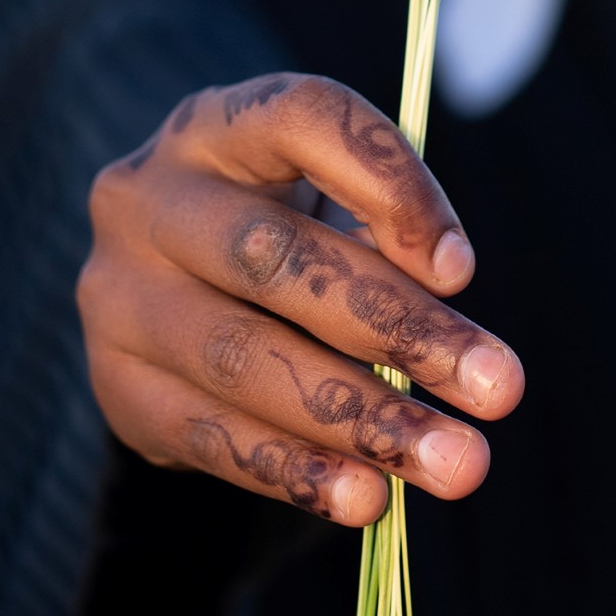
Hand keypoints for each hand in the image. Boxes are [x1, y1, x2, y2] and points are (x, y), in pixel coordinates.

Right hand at [79, 72, 523, 528]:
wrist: (171, 286)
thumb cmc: (283, 225)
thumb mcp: (329, 197)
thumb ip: (385, 228)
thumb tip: (443, 291)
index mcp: (215, 124)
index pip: (302, 118)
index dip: (388, 184)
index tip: (464, 270)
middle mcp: (148, 194)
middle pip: (274, 254)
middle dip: (398, 327)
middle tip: (500, 389)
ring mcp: (118, 290)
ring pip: (243, 355)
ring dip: (361, 418)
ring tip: (454, 463)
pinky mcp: (115, 382)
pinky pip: (209, 437)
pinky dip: (297, 473)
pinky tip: (368, 497)